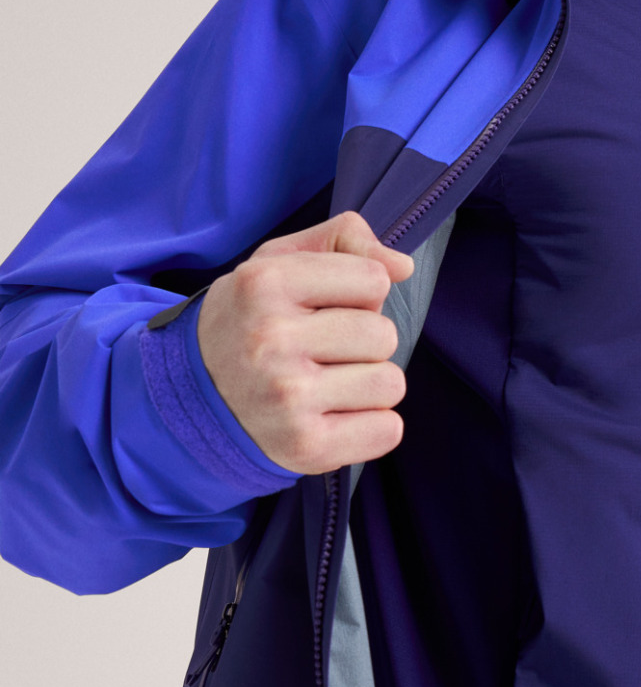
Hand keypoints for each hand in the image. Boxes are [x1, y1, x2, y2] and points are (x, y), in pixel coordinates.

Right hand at [196, 211, 413, 473]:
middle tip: (323, 352)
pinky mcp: (305, 446)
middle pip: (384, 335)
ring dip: (369, 385)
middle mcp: (272, 339)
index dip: (359, 294)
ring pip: (391, 383)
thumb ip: (344, 240)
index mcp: (265, 283)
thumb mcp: (278, 262)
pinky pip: (388, 430)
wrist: (191, 397)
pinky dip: (371, 425)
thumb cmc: (250, 322)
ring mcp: (288, 398)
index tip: (324, 308)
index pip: (374, 280)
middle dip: (365, 342)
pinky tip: (334, 416)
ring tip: (328, 384)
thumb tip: (403, 267)